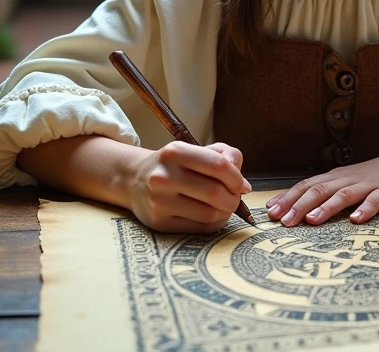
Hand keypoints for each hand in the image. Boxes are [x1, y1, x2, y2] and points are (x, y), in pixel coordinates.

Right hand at [127, 141, 251, 233]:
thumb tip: (243, 184)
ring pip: (210, 214)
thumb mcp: (196, 150)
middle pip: (216, 193)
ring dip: (226, 213)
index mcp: (175, 152)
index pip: (218, 165)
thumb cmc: (175, 165)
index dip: (237, 178)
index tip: (242, 186)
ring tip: (224, 207)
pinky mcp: (159, 223)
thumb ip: (225, 156)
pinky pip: (200, 228)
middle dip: (234, 198)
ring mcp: (159, 201)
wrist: (135, 180)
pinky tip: (213, 216)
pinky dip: (214, 223)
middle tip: (235, 198)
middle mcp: (163, 176)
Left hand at [266, 143, 378, 226]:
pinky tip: (357, 220)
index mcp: (335, 178)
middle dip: (299, 205)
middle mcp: (347, 179)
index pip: (306, 185)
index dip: (287, 198)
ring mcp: (367, 185)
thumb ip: (326, 194)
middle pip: (319, 190)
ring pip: (343, 194)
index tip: (269, 211)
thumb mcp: (347, 182)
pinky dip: (365, 209)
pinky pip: (375, 200)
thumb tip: (297, 209)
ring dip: (326, 207)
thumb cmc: (373, 176)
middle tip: (282, 221)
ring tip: (311, 220)